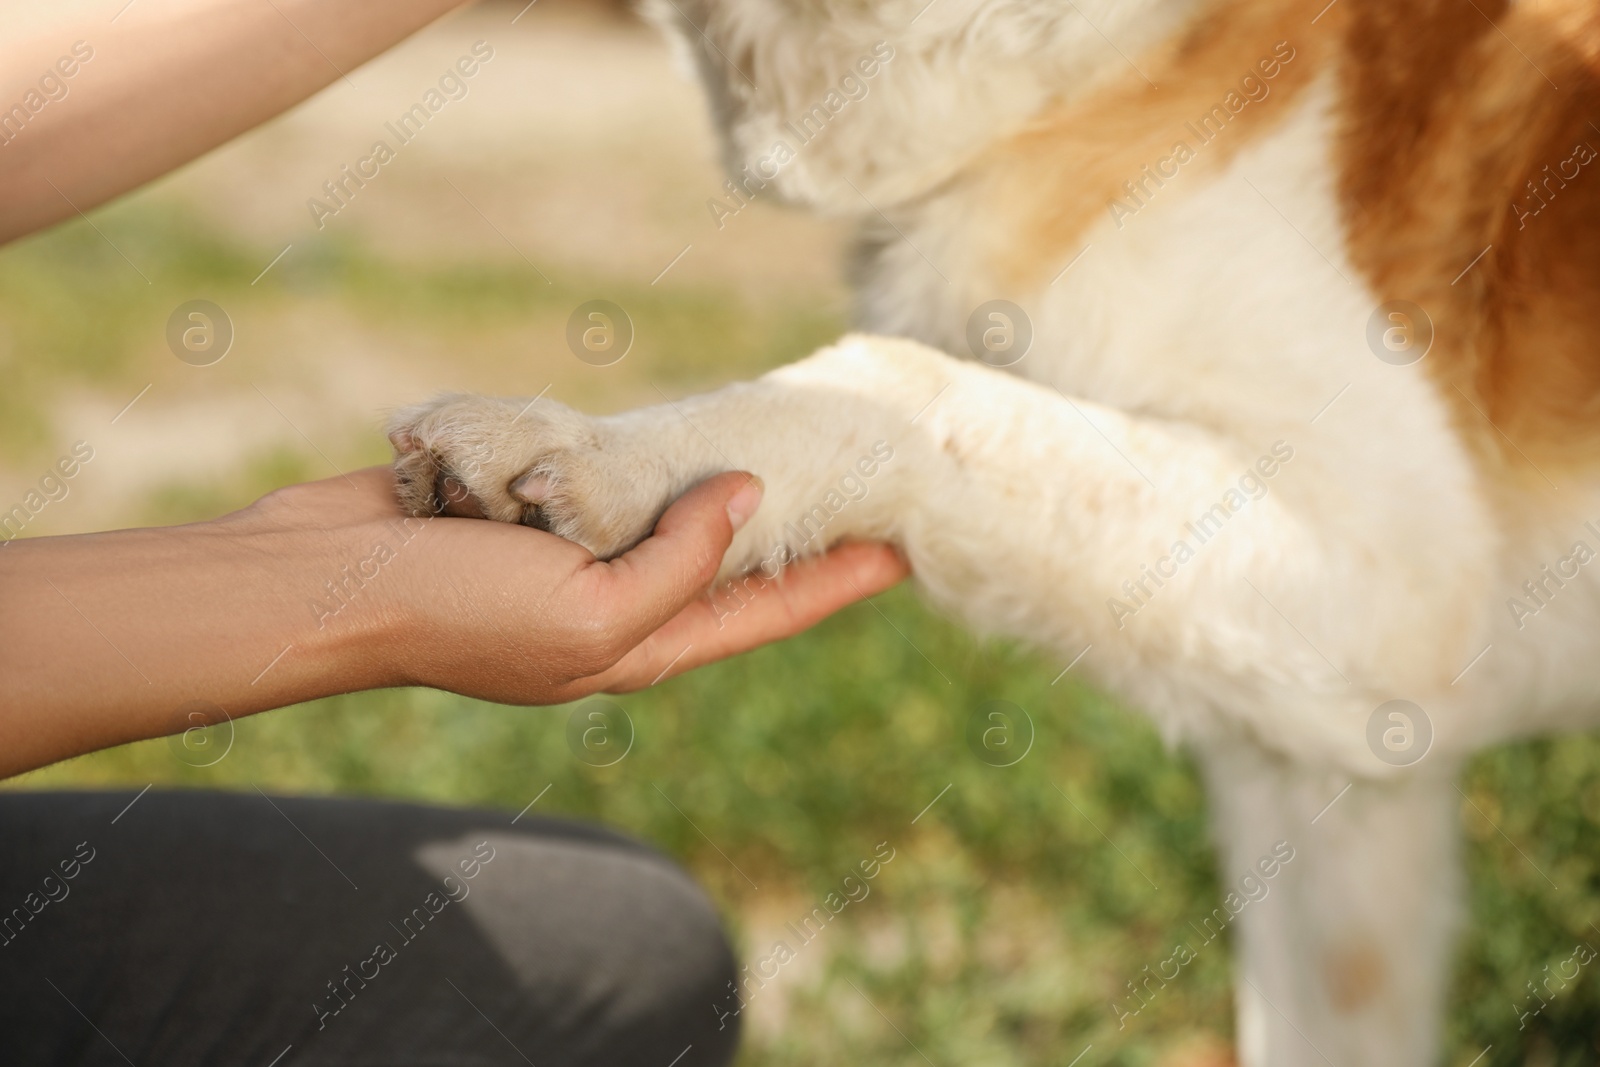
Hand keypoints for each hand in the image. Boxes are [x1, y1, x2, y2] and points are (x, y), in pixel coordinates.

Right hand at [0, 466, 907, 775]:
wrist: (317, 580)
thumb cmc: (452, 610)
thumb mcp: (589, 609)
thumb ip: (681, 561)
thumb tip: (751, 498)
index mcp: (639, 644)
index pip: (766, 612)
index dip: (839, 579)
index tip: (907, 544)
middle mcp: (613, 601)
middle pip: (726, 563)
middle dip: (793, 533)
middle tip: (861, 488)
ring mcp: (567, 554)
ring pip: (667, 512)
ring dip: (724, 484)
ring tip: (793, 448)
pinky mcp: (524, 504)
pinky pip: (602, 476)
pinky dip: (641, 453)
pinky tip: (684, 426)